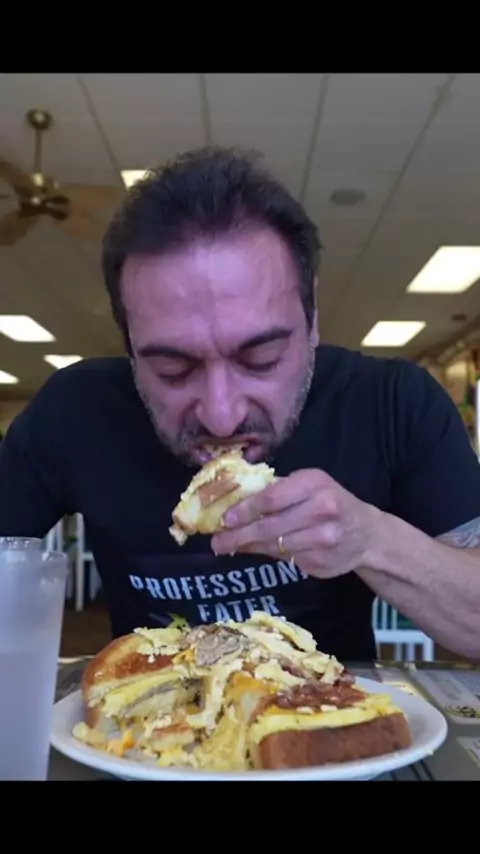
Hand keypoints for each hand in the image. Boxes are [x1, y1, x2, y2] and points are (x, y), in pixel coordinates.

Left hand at [211, 469, 378, 577]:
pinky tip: (256, 550)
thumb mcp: (309, 485)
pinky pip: (286, 559)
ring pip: (276, 546)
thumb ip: (278, 491)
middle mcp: (322, 510)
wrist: (366, 534)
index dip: (245, 510)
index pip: (271, 498)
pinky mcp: (321, 562)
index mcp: (315, 484)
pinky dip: (268, 554)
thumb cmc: (329, 501)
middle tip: (217, 542)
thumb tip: (234, 501)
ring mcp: (324, 539)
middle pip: (271, 526)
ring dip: (248, 547)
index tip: (224, 519)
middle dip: (239, 535)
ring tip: (229, 547)